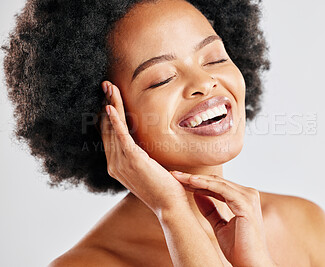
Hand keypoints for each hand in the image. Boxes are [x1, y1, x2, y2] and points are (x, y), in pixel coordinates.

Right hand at [99, 81, 188, 214]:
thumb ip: (139, 156)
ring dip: (111, 105)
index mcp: (117, 166)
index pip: (109, 135)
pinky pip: (120, 137)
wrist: (170, 206)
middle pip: (107, 128)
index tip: (109, 97)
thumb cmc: (163, 188)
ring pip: (113, 128)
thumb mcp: (147, 169)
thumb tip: (142, 144)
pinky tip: (109, 107)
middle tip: (106, 85)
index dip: (108, 115)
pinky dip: (114, 121)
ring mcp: (121, 163)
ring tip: (109, 87)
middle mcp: (114, 164)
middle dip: (106, 104)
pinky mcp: (132, 160)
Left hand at [170, 171, 275, 266]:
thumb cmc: (239, 248)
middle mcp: (247, 194)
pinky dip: (206, 184)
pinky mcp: (245, 204)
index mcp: (242, 198)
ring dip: (196, 179)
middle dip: (193, 178)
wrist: (250, 264)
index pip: (216, 186)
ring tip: (178, 177)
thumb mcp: (219, 226)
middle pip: (216, 181)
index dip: (196, 183)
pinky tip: (191, 182)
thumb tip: (196, 195)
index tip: (178, 181)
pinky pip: (222, 190)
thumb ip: (210, 210)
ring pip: (217, 183)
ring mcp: (248, 197)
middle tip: (174, 174)